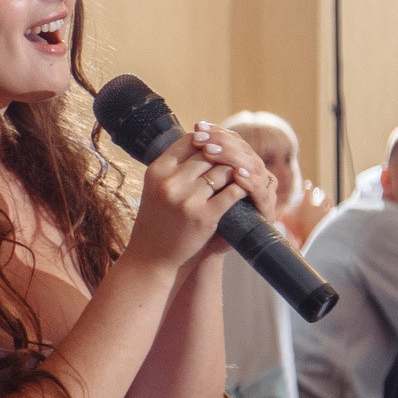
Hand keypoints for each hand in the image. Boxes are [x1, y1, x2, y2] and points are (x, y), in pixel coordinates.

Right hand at [126, 123, 253, 270]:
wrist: (151, 257)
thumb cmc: (157, 221)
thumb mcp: (156, 189)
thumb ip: (175, 167)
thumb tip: (203, 142)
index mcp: (156, 171)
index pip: (188, 141)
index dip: (206, 141)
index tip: (216, 147)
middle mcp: (170, 182)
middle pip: (208, 155)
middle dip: (223, 157)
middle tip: (234, 161)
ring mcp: (187, 199)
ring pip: (222, 171)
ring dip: (234, 172)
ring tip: (241, 175)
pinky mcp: (204, 216)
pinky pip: (232, 192)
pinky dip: (242, 188)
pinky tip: (246, 189)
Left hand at [186, 123, 273, 254]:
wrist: (195, 250)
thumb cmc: (187, 217)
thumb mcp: (190, 185)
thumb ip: (196, 162)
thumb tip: (193, 130)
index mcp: (239, 166)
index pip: (234, 141)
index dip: (217, 133)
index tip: (198, 127)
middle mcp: (254, 175)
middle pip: (244, 150)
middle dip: (222, 143)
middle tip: (204, 139)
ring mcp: (262, 191)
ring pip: (254, 166)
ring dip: (233, 158)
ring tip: (213, 152)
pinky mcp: (266, 210)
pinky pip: (261, 191)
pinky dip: (250, 182)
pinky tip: (237, 175)